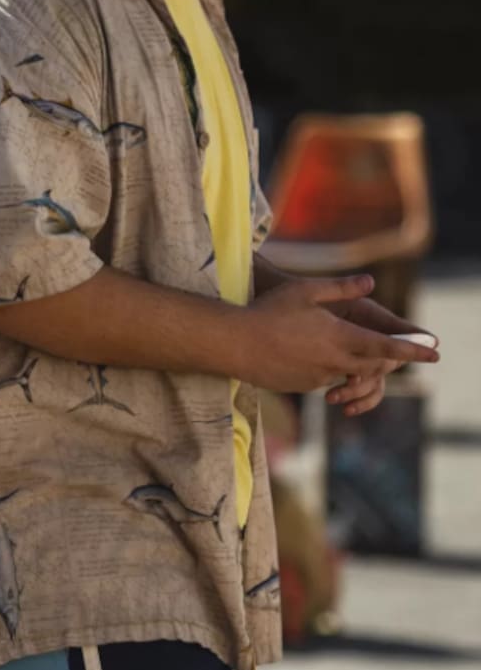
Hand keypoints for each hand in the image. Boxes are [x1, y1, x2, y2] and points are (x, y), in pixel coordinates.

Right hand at [240, 273, 439, 395]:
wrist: (236, 344)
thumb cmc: (269, 312)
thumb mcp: (306, 291)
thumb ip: (341, 288)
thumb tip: (370, 282)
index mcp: (339, 337)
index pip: (385, 347)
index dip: (412, 350)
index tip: (434, 353)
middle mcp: (334, 362)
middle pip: (372, 364)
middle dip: (384, 357)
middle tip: (389, 347)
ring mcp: (318, 378)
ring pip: (348, 373)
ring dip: (353, 362)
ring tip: (332, 342)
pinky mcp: (303, 387)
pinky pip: (326, 379)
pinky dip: (329, 368)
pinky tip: (305, 351)